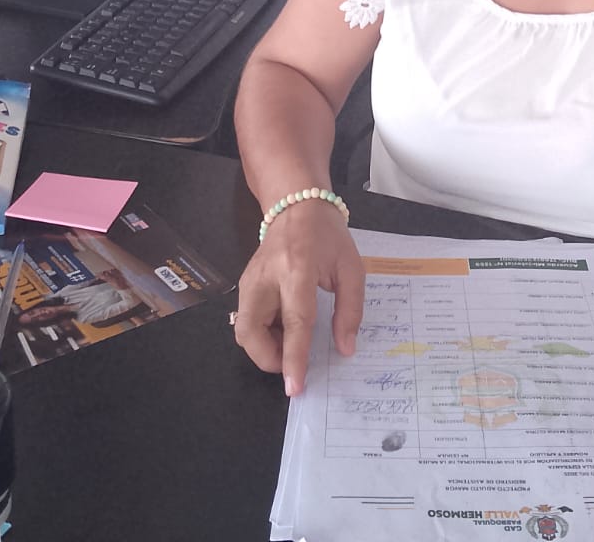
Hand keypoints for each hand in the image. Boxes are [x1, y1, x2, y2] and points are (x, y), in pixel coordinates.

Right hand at [233, 200, 363, 396]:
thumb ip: (350, 311)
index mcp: (298, 270)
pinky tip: (282, 325)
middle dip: (269, 358)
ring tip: (290, 338)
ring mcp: (249, 281)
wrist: (296, 207)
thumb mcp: (351, 269)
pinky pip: (245, 322)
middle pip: (251, 332)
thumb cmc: (328, 237)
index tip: (294, 386)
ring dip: (265, 347)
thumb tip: (345, 349)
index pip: (294, 322)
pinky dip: (262, 334)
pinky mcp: (243, 285)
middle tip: (294, 360)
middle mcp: (266, 277)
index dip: (294, 357)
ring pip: (243, 331)